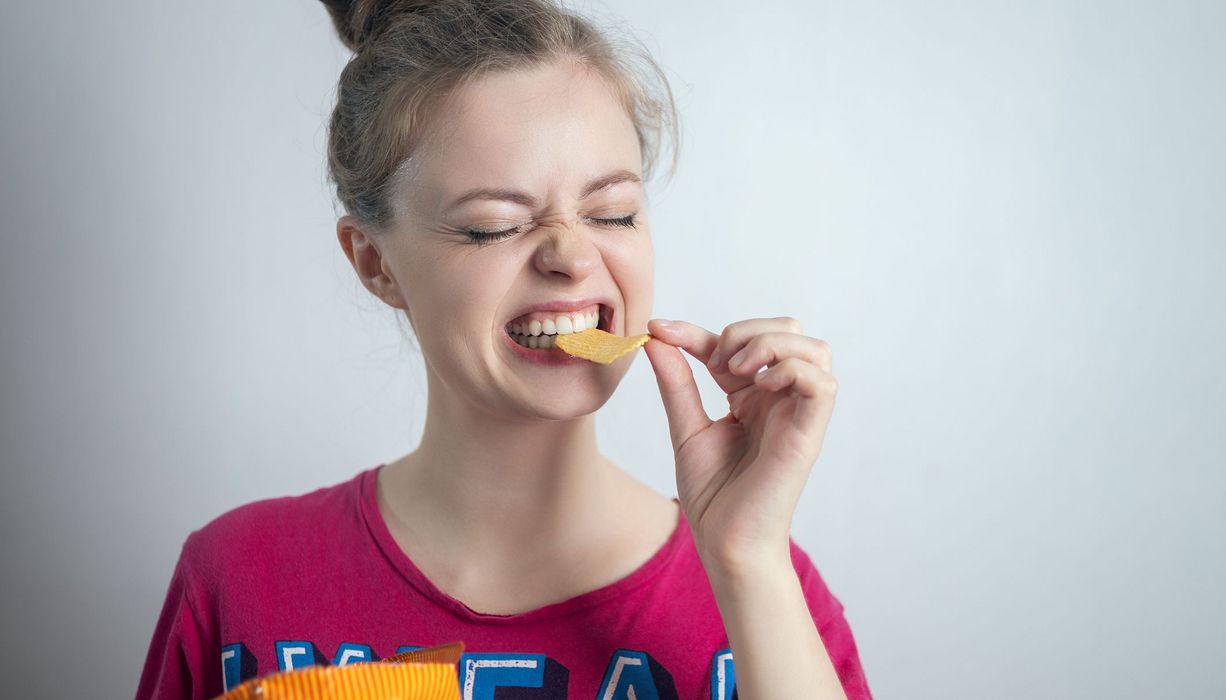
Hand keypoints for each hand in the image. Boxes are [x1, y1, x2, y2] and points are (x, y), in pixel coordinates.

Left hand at [642, 317, 837, 571]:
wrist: (725, 542)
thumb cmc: (713, 495)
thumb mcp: (686, 427)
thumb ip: (676, 382)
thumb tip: (657, 338)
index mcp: (753, 396)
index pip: (736, 342)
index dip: (696, 331)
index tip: (659, 330)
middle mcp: (780, 399)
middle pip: (788, 331)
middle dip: (747, 331)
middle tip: (714, 364)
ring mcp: (797, 414)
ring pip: (814, 349)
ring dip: (770, 344)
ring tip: (735, 372)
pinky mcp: (808, 433)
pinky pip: (822, 383)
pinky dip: (791, 370)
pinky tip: (759, 387)